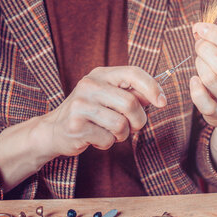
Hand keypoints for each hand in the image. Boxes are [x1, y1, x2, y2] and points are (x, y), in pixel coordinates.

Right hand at [37, 66, 166, 157]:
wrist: (53, 131)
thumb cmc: (89, 113)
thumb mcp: (108, 97)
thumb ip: (131, 94)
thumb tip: (156, 96)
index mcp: (101, 75)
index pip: (133, 73)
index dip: (152, 87)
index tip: (162, 102)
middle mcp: (89, 85)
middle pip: (130, 103)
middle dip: (138, 120)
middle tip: (132, 127)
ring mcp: (80, 105)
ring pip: (121, 124)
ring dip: (123, 135)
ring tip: (112, 132)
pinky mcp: (76, 126)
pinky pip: (107, 139)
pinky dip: (107, 143)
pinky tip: (96, 138)